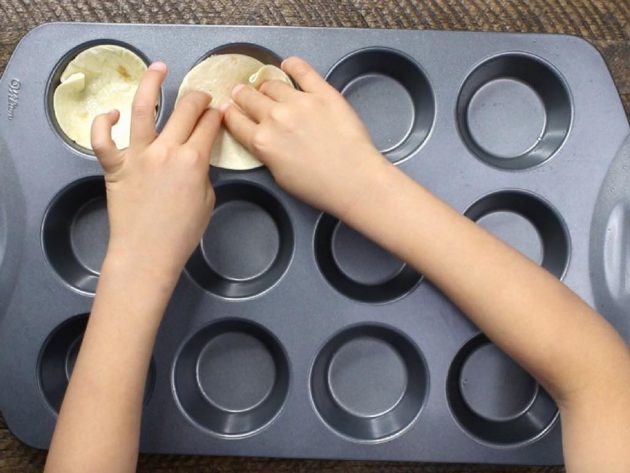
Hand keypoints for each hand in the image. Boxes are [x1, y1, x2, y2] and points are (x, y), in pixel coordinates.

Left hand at [91, 62, 220, 278]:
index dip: (217, 115)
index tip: (220, 111)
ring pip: (142, 108)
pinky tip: (113, 114)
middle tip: (202, 96)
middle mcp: (166, 151)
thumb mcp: (207, 201)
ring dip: (151, 83)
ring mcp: (138, 155)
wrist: (147, 254)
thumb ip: (202, 172)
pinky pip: (102, 139)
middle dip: (199, 97)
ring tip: (158, 68)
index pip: (210, 125)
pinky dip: (104, 122)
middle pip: (186, 110)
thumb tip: (195, 157)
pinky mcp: (114, 166)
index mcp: (194, 161)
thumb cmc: (181, 234)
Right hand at [222, 57, 387, 219]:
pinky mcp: (322, 93)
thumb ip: (265, 153)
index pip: (235, 121)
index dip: (228, 113)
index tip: (227, 109)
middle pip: (249, 98)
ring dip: (264, 85)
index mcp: (261, 142)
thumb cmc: (320, 187)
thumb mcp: (279, 176)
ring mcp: (299, 102)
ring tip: (265, 86)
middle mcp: (275, 118)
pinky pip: (302, 70)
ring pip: (271, 84)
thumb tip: (263, 139)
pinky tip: (287, 65)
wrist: (354, 180)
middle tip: (242, 93)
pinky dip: (292, 65)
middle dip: (242, 95)